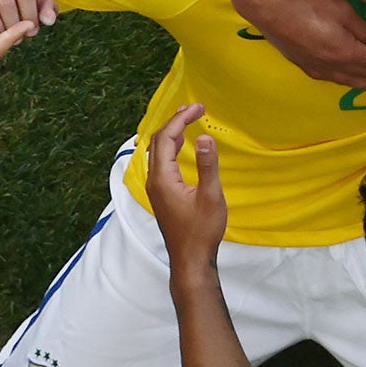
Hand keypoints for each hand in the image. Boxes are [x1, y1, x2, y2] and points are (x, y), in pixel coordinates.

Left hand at [144, 102, 227, 267]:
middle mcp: (154, 181)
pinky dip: (170, 147)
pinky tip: (181, 146)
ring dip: (171, 133)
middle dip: (175, 121)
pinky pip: (161, 162)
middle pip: (158, 142)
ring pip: (157, 152)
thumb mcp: (211, 197)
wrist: (190, 259)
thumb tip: (205, 137)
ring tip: (188, 119)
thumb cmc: (202, 231)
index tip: (199, 107)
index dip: (181, 119)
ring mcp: (156, 189)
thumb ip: (208, 166)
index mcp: (162, 178)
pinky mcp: (161, 195)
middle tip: (195, 108)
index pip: (166, 138)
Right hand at [245, 0, 365, 91]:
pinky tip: (343, 80)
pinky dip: (343, 80)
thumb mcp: (343, 9)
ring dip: (364, 83)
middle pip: (364, 73)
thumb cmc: (309, 5)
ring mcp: (316, 67)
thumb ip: (359, 27)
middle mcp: (333, 66)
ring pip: (346, 80)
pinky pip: (330, 78)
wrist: (271, 9)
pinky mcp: (303, 63)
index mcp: (346, 53)